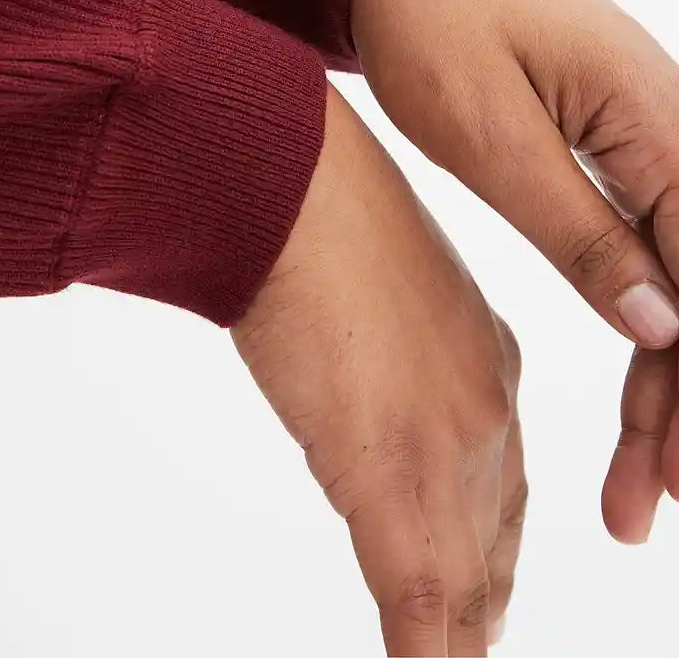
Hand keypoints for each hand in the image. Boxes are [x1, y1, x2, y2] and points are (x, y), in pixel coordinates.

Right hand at [232, 81, 522, 655]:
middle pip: (495, 534)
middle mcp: (485, 407)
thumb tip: (349, 370)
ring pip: (465, 581)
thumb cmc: (315, 204)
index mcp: (485, 352)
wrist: (292, 187)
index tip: (482, 575)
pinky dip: (422, 652)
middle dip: (484, 595)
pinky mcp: (391, 477)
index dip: (494, 537)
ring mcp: (447, 449)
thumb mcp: (373, 275)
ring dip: (456, 635)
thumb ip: (385, 339)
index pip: (505, 472)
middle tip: (474, 638)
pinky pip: (418, 600)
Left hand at [349, 0, 678, 542]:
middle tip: (648, 505)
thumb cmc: (429, 10)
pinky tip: (645, 371)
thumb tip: (665, 328)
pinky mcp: (608, 136)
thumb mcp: (490, 131)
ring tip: (640, 477)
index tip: (676, 482)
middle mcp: (673, 126)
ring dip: (670, 374)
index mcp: (659, 121)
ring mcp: (646, 130)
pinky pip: (653, 238)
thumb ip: (581, 230)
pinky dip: (647, 312)